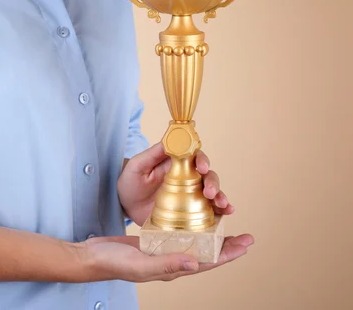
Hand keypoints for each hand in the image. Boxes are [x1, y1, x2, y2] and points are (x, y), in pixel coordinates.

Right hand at [79, 233, 253, 281]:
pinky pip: (179, 234)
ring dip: (212, 235)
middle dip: (227, 245)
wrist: (92, 256)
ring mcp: (163, 250)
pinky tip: (195, 219)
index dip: (228, 254)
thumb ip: (167, 264)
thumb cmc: (113, 262)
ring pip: (195, 243)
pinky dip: (191, 227)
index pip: (207, 262)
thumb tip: (196, 264)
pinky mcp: (154, 240)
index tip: (245, 244)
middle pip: (206, 253)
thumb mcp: (140, 263)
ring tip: (225, 225)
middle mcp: (171, 260)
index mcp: (172, 269)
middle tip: (246, 236)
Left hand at [118, 142, 234, 225]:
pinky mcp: (190, 211)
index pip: (195, 158)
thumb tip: (169, 140)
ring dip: (220, 196)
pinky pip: (208, 211)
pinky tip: (226, 213)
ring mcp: (190, 195)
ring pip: (212, 193)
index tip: (201, 167)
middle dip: (213, 182)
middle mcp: (188, 178)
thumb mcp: (138, 166)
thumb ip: (152, 154)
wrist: (125, 205)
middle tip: (209, 192)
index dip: (202, 160)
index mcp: (177, 164)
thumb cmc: (130, 181)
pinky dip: (220, 211)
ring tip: (222, 204)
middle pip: (208, 176)